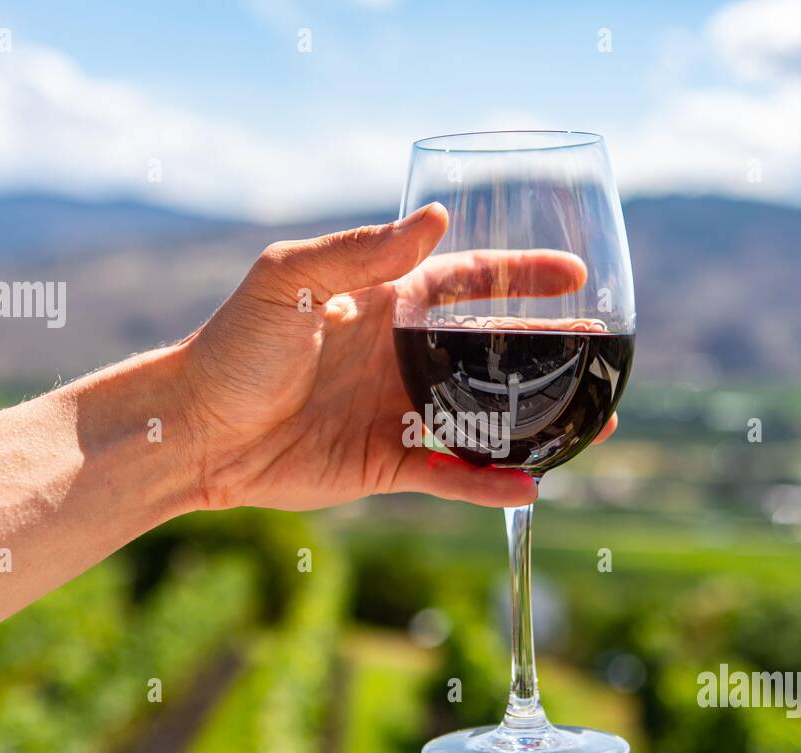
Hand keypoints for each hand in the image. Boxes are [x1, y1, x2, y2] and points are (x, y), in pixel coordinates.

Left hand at [178, 203, 614, 511]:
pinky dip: (488, 481)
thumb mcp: (289, 278)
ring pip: (485, 417)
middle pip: (494, 352)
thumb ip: (362, 250)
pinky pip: (450, 473)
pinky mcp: (387, 464)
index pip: (471, 281)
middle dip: (552, 354)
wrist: (195, 429)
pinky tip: (529, 485)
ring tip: (593, 429)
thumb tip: (437, 219)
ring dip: (537, 423)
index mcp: (388, 302)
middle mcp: (402, 356)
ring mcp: (399, 412)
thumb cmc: (234, 345)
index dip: (523, 276)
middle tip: (604, 357)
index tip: (575, 275)